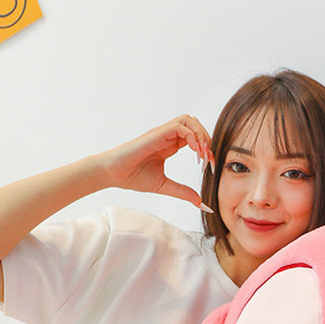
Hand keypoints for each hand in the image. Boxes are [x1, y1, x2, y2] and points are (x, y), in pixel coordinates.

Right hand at [100, 116, 214, 208]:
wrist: (113, 174)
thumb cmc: (133, 177)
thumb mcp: (165, 186)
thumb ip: (183, 192)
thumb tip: (201, 203)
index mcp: (170, 145)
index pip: (195, 138)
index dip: (206, 149)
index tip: (210, 166)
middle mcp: (167, 136)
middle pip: (195, 124)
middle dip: (207, 139)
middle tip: (209, 160)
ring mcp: (162, 133)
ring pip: (189, 120)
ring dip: (200, 134)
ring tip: (203, 154)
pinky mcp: (156, 134)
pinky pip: (179, 126)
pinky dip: (191, 135)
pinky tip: (194, 151)